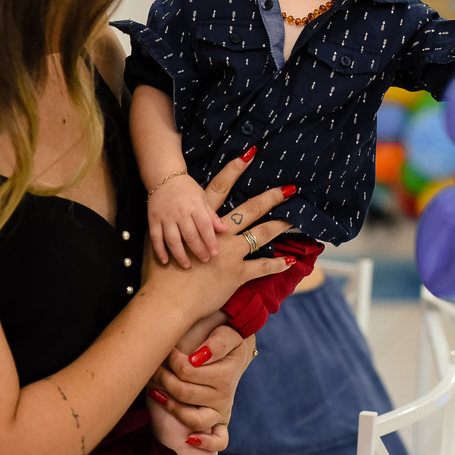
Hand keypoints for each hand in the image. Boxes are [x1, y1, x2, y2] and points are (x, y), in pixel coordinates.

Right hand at [141, 153, 296, 319]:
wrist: (165, 301)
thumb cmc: (160, 273)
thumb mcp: (162, 240)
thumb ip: (177, 228)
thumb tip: (180, 217)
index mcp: (200, 222)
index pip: (220, 188)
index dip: (234, 169)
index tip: (250, 154)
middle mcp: (219, 235)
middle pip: (249, 209)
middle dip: (271, 197)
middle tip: (289, 189)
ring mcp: (230, 254)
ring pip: (261, 234)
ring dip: (280, 226)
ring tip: (294, 219)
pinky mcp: (236, 275)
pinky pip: (262, 267)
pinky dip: (278, 264)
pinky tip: (290, 260)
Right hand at [147, 173, 224, 266]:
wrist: (164, 177)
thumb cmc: (188, 189)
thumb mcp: (203, 198)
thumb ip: (212, 216)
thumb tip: (225, 229)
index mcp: (195, 206)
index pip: (204, 226)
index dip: (210, 240)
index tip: (215, 253)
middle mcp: (180, 213)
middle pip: (190, 235)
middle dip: (198, 250)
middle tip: (204, 261)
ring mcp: (165, 217)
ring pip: (172, 239)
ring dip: (179, 254)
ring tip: (187, 266)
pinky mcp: (153, 220)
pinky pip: (155, 238)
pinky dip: (159, 250)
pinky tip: (165, 261)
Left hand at [150, 324, 251, 439]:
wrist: (235, 352)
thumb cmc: (225, 340)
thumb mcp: (227, 332)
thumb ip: (218, 341)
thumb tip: (197, 358)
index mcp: (227, 373)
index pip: (188, 372)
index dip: (172, 360)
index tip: (166, 350)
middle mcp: (225, 395)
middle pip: (184, 393)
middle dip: (164, 378)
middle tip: (156, 367)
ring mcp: (222, 410)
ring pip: (194, 419)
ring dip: (171, 405)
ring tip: (158, 391)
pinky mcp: (221, 422)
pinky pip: (220, 440)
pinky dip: (206, 442)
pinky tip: (190, 438)